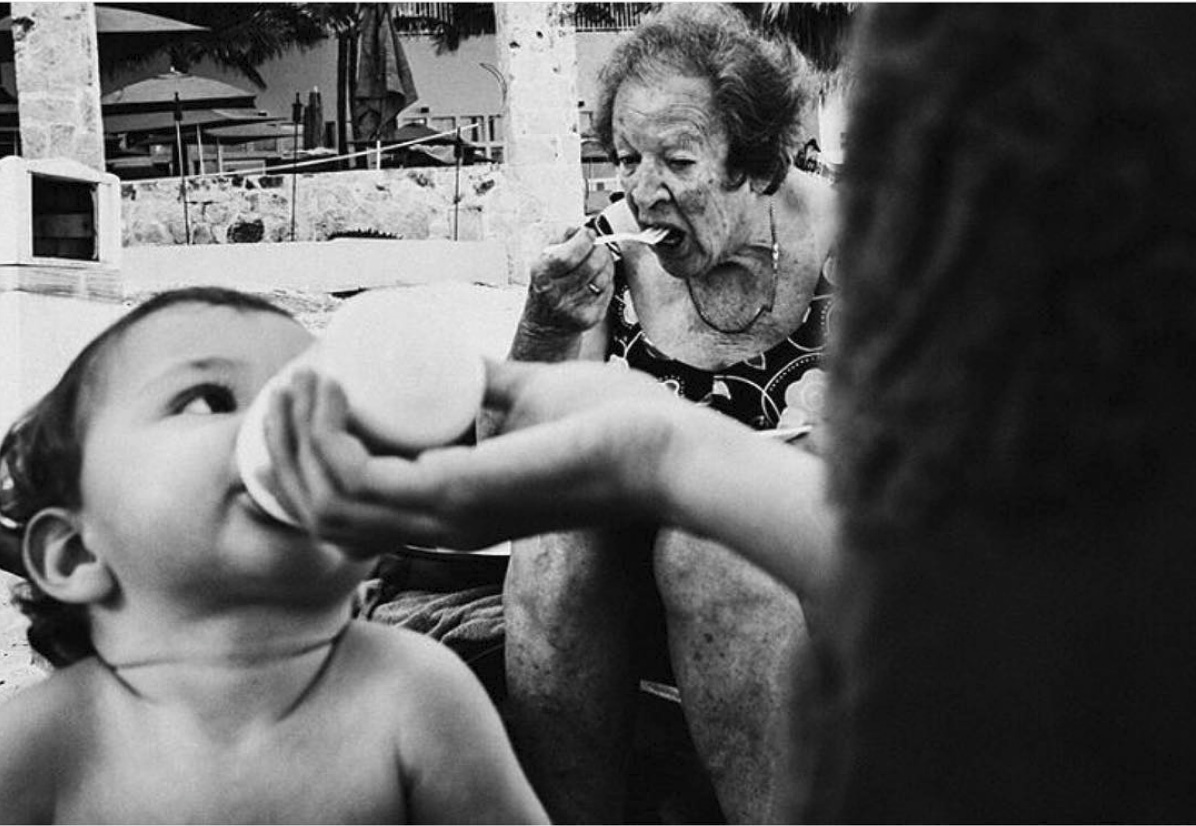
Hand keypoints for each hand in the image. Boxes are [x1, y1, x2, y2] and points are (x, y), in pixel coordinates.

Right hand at [260, 362, 684, 552]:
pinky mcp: (456, 496)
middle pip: (320, 510)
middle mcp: (437, 528)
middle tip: (284, 387)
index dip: (306, 462)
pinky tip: (328, 388)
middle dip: (283, 450)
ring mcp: (444, 518)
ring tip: (299, 381)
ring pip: (326, 499)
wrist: (666, 446)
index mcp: (450, 514)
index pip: (350, 509)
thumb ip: (489, 389)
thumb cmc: (610, 425)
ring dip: (294, 439)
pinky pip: (358, 478)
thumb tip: (456, 361)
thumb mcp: (527, 397)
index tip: (301, 398)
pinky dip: (327, 436)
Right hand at [524, 226, 615, 334]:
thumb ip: (559, 241)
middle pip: (590, 265)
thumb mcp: (542, 262)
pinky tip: (597, 279)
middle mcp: (556, 295)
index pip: (566, 256)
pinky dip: (607, 280)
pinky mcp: (590, 318)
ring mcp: (574, 309)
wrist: (544, 326)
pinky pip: (608, 290)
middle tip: (598, 246)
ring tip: (599, 261)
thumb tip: (577, 229)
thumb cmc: (545, 288)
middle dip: (599, 250)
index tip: (588, 233)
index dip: (582, 241)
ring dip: (606, 264)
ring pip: (603, 277)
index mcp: (541, 276)